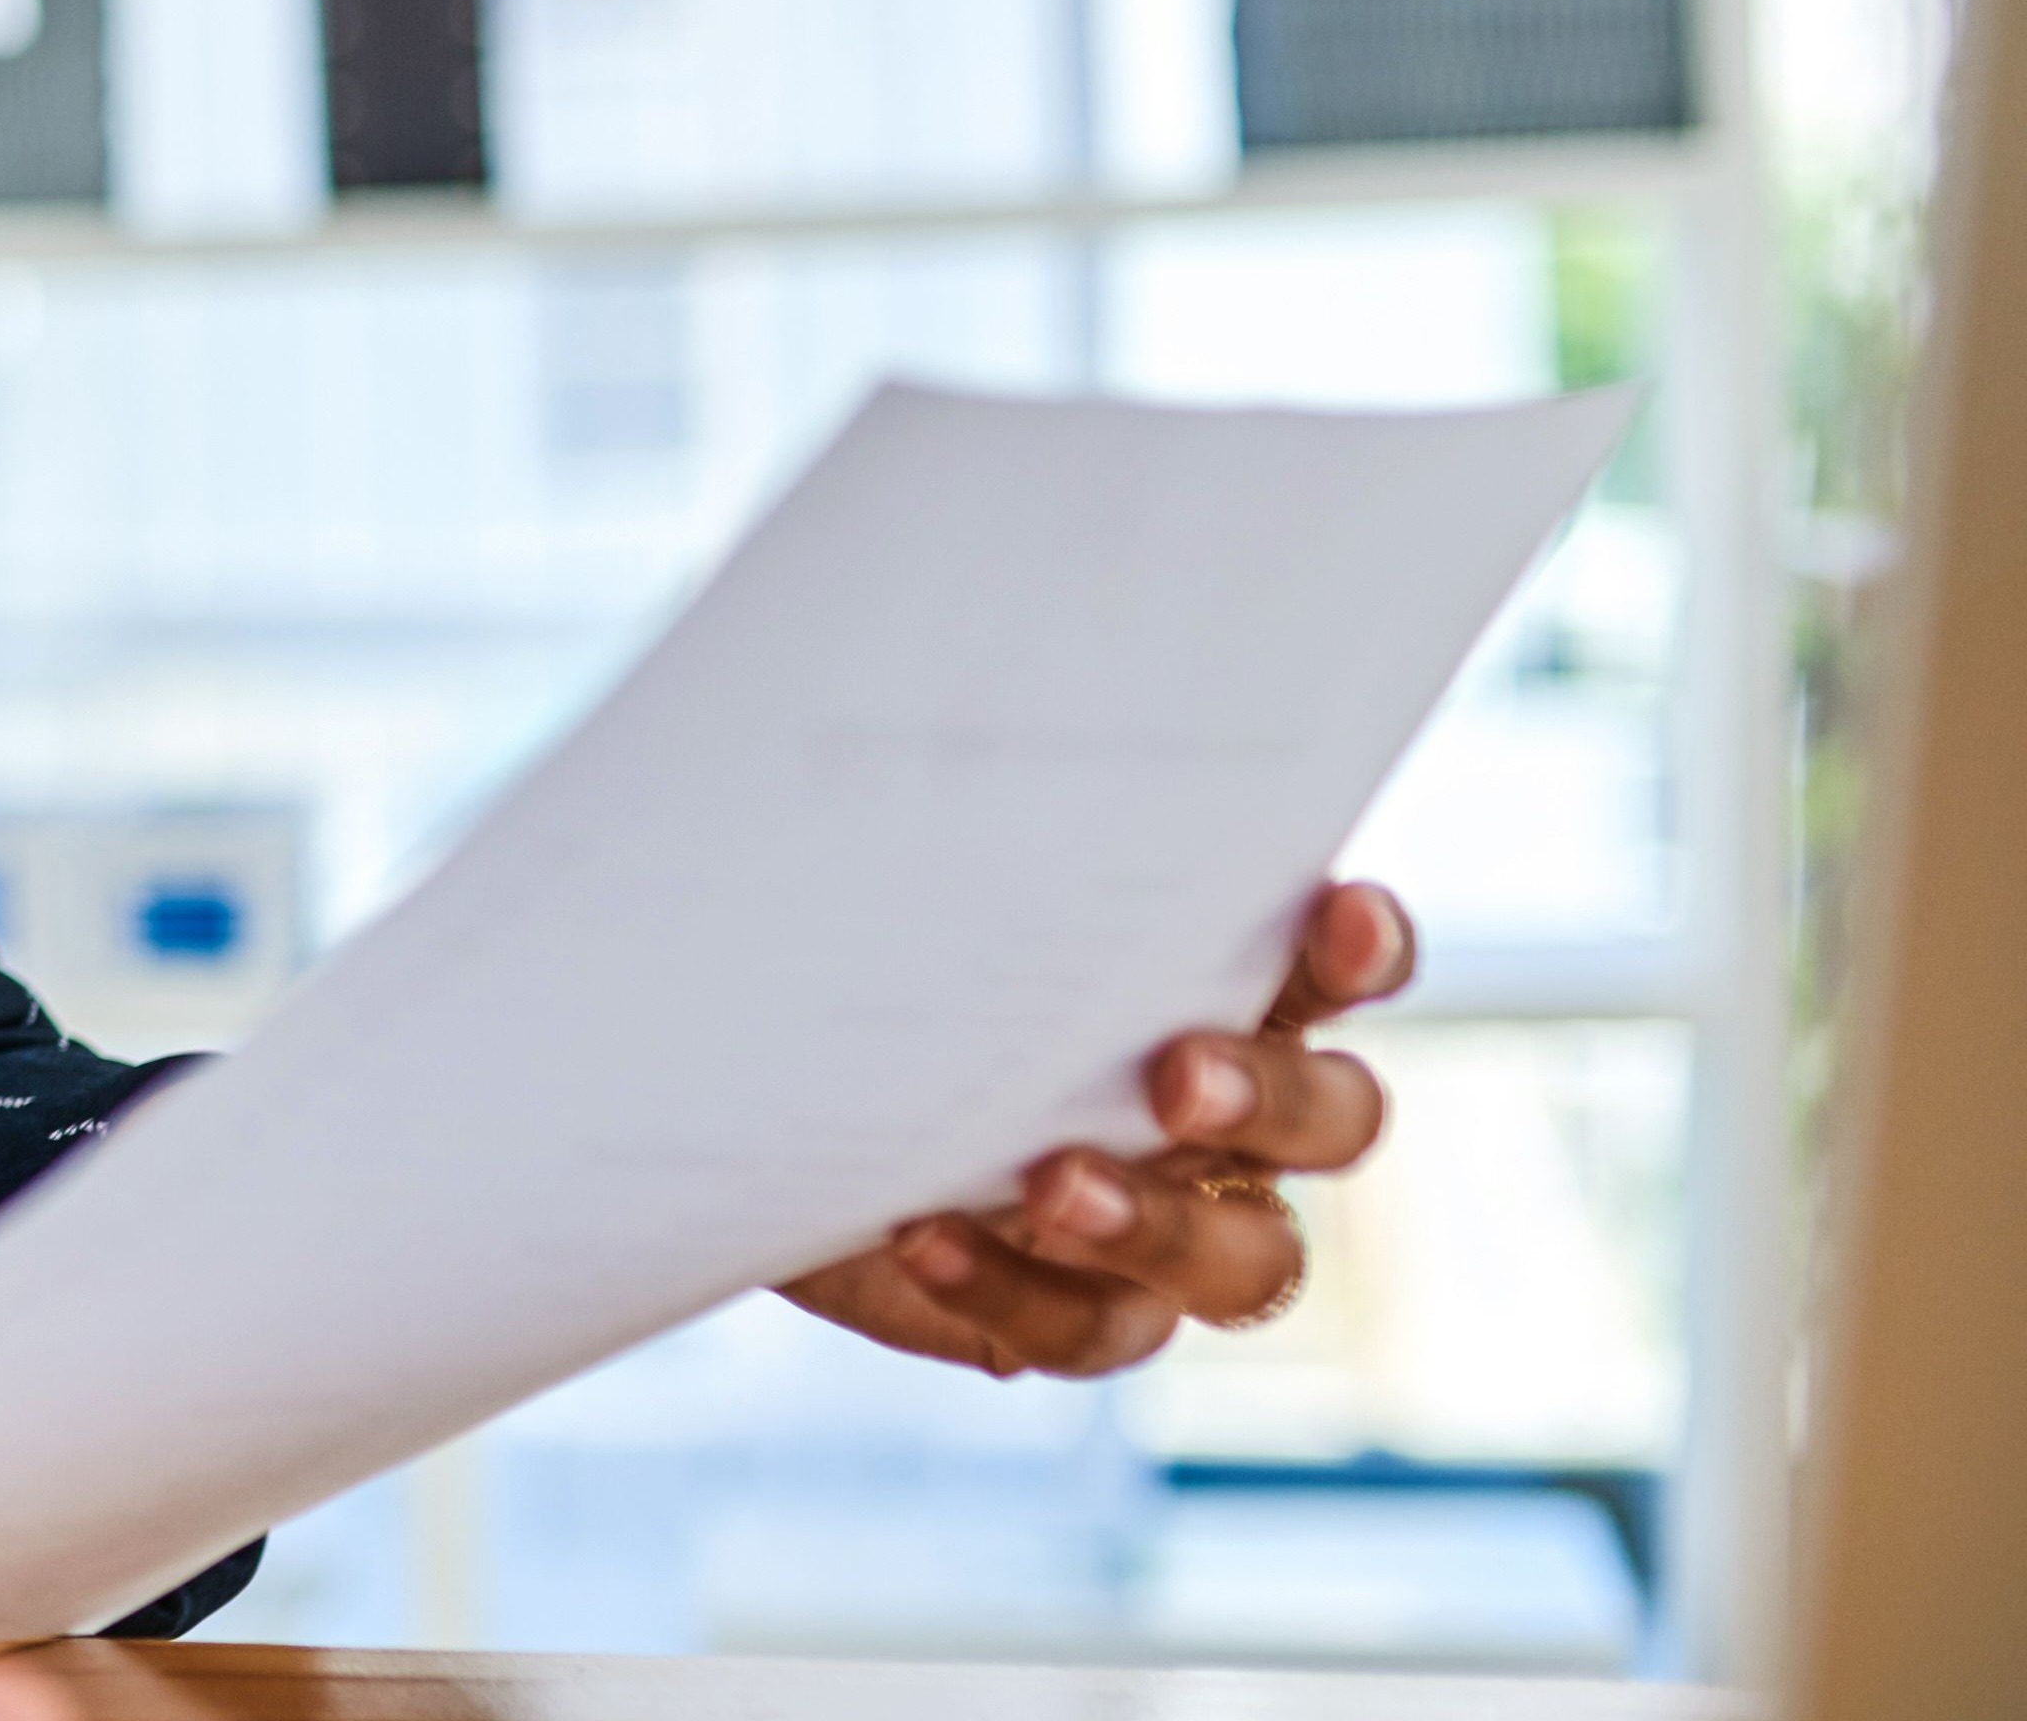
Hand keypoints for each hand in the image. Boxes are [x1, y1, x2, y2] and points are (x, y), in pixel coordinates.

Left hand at [777, 879, 1414, 1377]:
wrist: (764, 1095)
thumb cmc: (867, 969)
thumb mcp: (918, 905)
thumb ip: (981, 872)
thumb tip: (946, 797)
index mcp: (1225, 990)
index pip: (1341, 964)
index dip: (1362, 948)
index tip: (1340, 915)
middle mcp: (1231, 1118)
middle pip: (1334, 1121)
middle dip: (1271, 1098)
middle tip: (1177, 1074)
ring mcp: (1171, 1229)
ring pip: (1252, 1261)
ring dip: (1162, 1228)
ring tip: (1053, 1186)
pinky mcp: (1079, 1313)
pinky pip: (1091, 1330)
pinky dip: (1010, 1289)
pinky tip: (919, 1235)